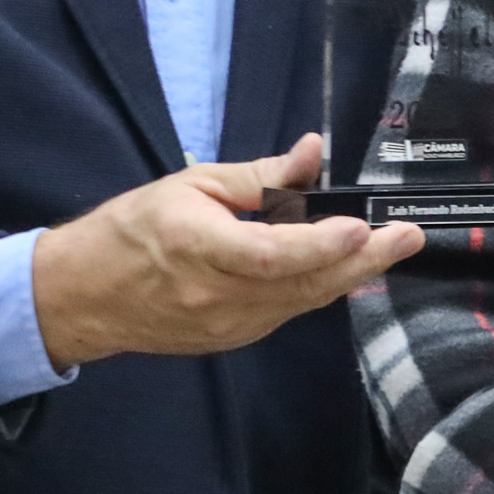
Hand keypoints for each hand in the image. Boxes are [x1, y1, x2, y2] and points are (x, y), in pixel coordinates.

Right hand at [30, 134, 424, 367]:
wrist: (84, 298)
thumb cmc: (132, 230)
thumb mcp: (190, 185)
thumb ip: (258, 176)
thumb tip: (313, 153)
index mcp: (196, 247)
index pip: (271, 254)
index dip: (321, 244)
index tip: (362, 225)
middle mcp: (215, 295)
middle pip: (302, 284)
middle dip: (364, 260)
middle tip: (409, 235)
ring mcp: (225, 325)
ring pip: (303, 301)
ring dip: (350, 275)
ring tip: (393, 246)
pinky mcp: (232, 340)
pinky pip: (287, 311)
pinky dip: (318, 288)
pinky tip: (346, 267)